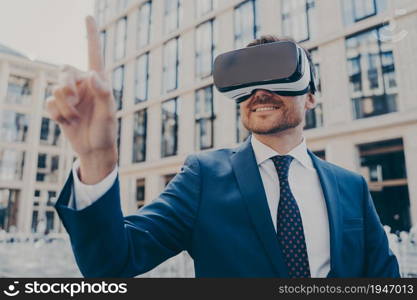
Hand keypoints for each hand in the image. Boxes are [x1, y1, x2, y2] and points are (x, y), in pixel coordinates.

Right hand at [46, 16, 116, 183]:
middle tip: (74, 101)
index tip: (88, 16)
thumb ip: (104, 93)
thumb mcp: (109, 113)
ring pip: (56, 88)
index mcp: (98, 81)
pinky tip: (67, 122)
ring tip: (76, 118)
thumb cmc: (106, 130)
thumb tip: (93, 74)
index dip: (91, 35)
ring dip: (65, 106)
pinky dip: (58, 114)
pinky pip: (49, 103)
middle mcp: (83, 85)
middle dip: (67, 86)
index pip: (94, 54)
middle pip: (65, 70)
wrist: (94, 149)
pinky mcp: (59, 107)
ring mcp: (70, 96)